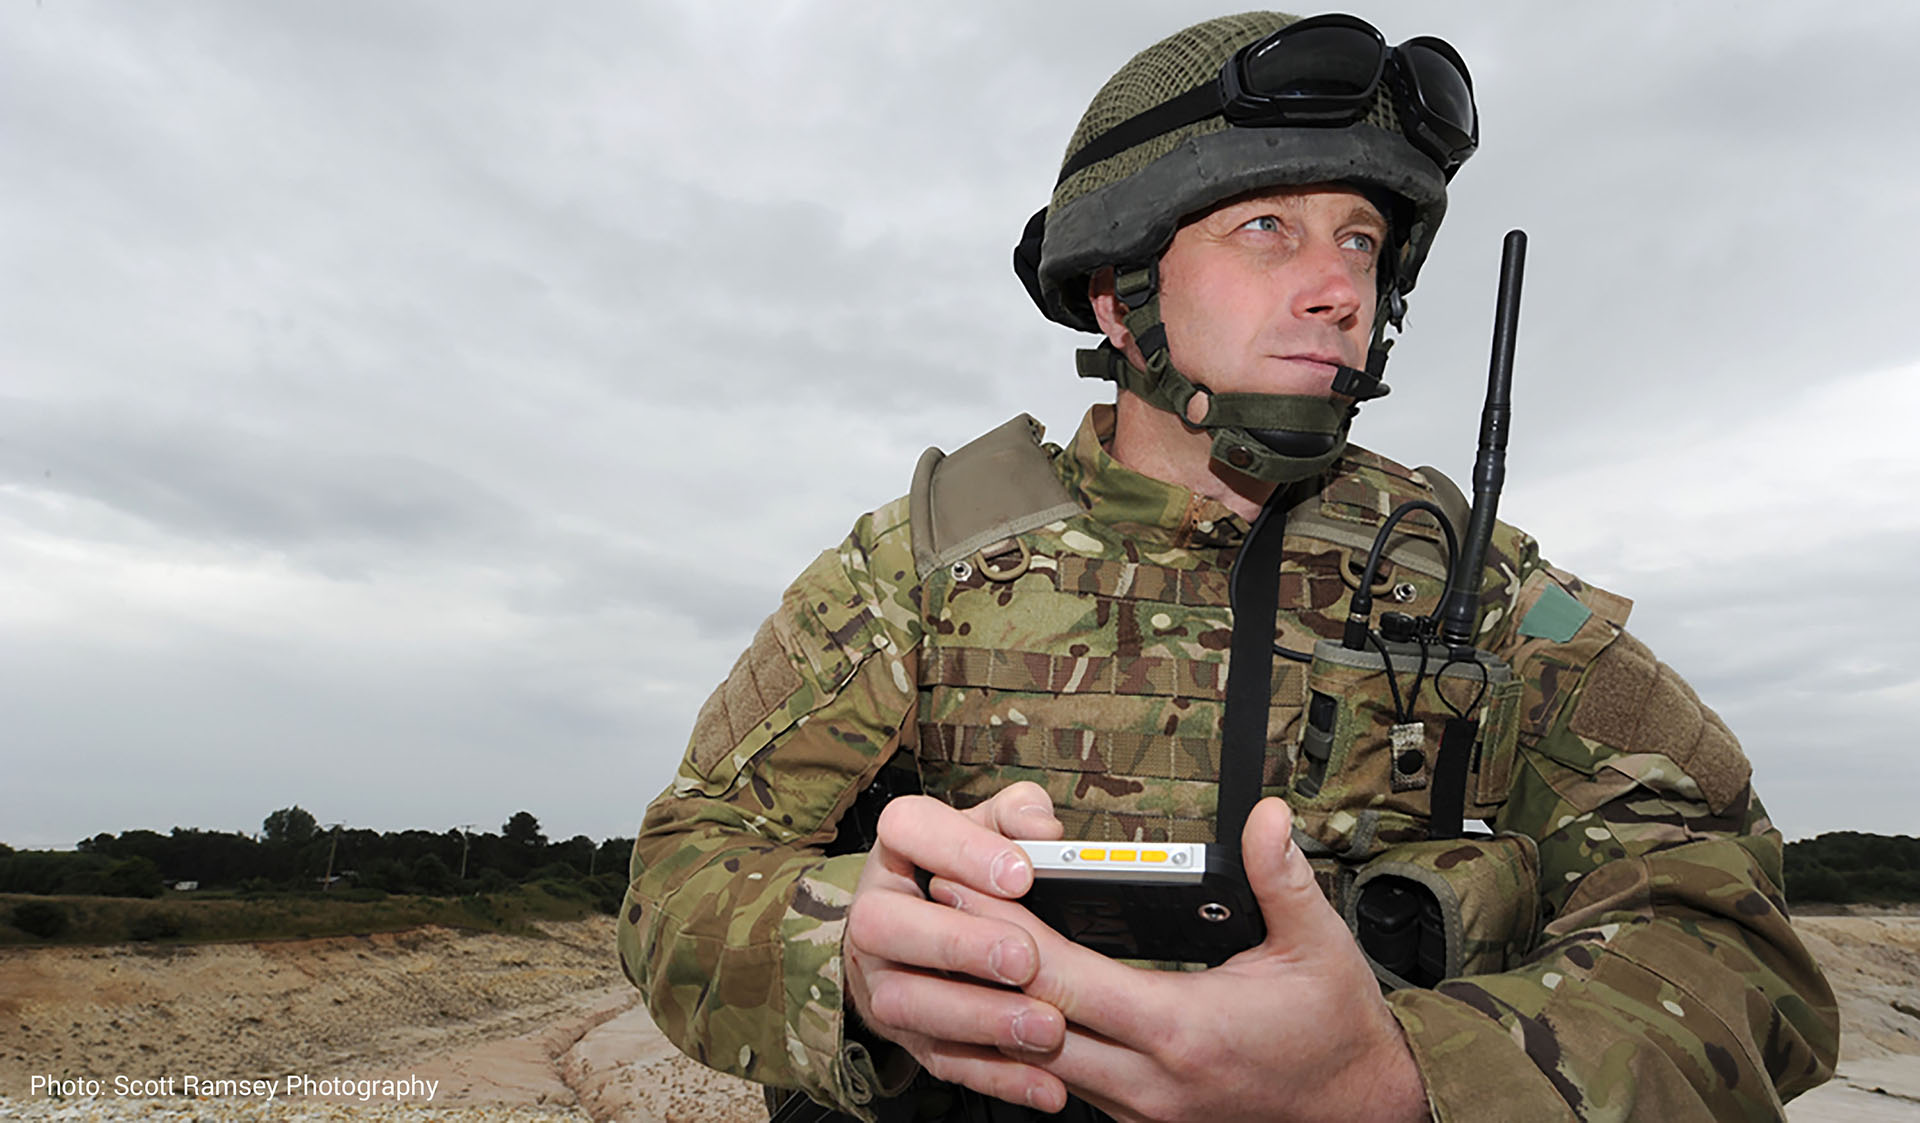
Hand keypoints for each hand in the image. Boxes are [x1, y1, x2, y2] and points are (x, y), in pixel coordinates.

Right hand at [843, 782, 1072, 1110]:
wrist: (917, 937)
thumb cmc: (963, 873)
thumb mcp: (988, 829)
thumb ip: (1017, 815)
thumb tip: (1041, 830)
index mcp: (898, 848)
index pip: (907, 829)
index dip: (960, 848)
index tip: (1021, 873)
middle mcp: (875, 911)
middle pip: (885, 924)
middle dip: (958, 944)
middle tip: (1025, 957)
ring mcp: (881, 977)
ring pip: (906, 1002)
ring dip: (978, 1018)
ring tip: (1046, 1026)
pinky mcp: (904, 1034)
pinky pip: (939, 1060)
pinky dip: (995, 1074)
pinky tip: (1043, 1081)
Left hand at [945, 797, 1430, 1122]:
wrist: (1362, 1110)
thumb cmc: (1337, 1028)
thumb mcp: (1319, 946)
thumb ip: (1282, 878)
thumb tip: (1266, 814)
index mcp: (1182, 1030)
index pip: (1063, 980)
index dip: (1001, 931)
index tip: (959, 884)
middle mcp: (1148, 1081)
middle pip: (1028, 1020)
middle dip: (975, 961)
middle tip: (934, 902)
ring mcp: (1139, 1109)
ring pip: (1037, 1058)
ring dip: (995, 1001)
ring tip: (956, 940)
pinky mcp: (1139, 1118)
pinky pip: (1064, 1077)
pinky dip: (1031, 1033)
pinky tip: (1010, 992)